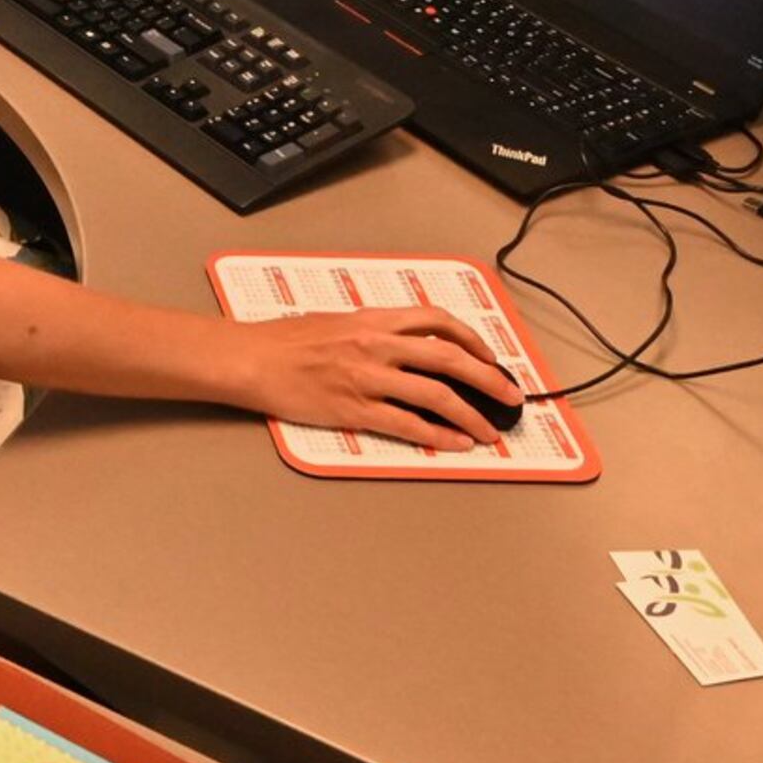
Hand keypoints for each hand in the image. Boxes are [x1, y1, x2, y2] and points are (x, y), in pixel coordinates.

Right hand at [223, 306, 518, 449]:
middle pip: (449, 359)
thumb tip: (404, 344)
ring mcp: (368, 379)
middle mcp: (376, 345)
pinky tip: (456, 443)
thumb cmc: (284, 340)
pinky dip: (438, 435)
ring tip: (491, 430)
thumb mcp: (335, 320)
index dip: (471, 338)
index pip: (436, 321)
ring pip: (436, 395)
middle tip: (511, 395)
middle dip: (489, 378)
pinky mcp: (355, 410)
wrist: (252, 359)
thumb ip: (372, 331)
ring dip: (472, 414)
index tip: (489, 355)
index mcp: (372, 320)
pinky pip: (408, 424)